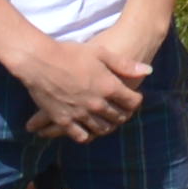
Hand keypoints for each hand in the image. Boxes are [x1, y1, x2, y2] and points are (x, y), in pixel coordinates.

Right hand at [8, 27, 138, 141]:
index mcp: (109, 86)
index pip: (132, 102)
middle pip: (118, 117)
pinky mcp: (63, 120)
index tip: (133, 98)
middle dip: (123, 114)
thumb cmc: (70, 52)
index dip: (135, 101)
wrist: (39, 60)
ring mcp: (80, 114)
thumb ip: (124, 65)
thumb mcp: (101, 52)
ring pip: (101, 129)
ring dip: (108, 126)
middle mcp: (97, 104)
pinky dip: (87, 135)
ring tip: (108, 121)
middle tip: (123, 111)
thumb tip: (148, 70)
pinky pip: (80, 135)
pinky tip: (88, 131)